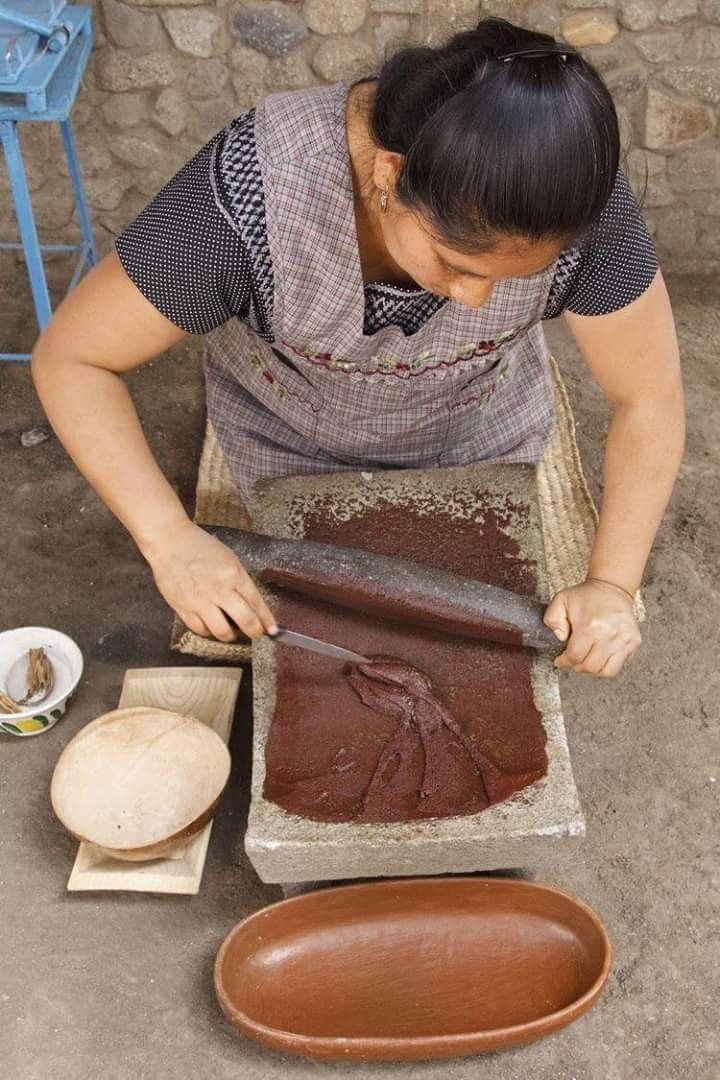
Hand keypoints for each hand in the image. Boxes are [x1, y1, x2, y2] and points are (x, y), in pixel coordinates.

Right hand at [140, 519, 277, 640]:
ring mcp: (200, 600)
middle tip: (255, 634)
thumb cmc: (199, 546)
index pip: (257, 603)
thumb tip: (252, 605)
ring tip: (231, 632)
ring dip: (230, 636)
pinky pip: (200, 629)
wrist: (170, 541)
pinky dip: (208, 631)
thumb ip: (240, 581)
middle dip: (254, 632)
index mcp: (233, 574)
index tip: (273, 630)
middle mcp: (219, 589)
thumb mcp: (229, 559)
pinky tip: (211, 627)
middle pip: (245, 621)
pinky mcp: (183, 607)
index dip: (267, 620)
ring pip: (222, 631)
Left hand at [543, 579, 640, 676]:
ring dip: (592, 671)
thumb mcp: (561, 600)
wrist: (612, 588)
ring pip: (606, 671)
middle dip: (577, 667)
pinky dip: (606, 667)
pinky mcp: (633, 642)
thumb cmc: (586, 596)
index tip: (561, 661)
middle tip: (572, 661)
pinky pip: (618, 666)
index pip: (576, 656)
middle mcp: (610, 634)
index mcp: (590, 625)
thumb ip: (552, 619)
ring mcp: (624, 639)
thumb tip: (560, 637)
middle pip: (590, 666)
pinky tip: (598, 658)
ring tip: (585, 662)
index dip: (565, 662)